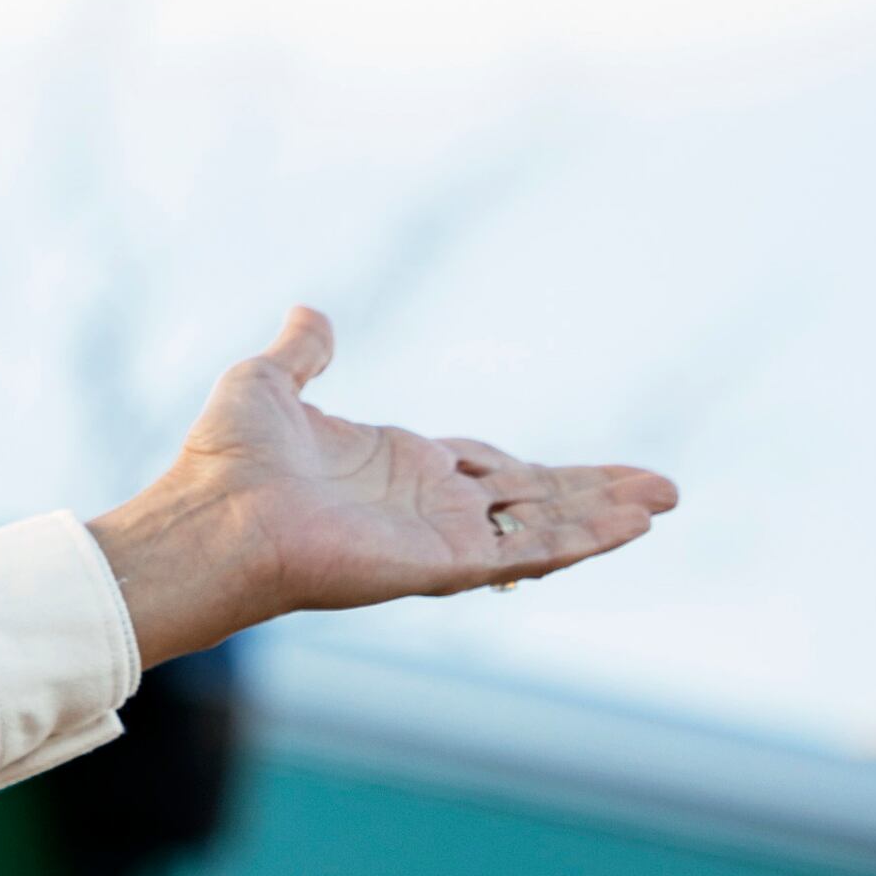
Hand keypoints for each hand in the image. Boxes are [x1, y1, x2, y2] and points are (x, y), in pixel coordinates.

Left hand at [85, 307, 677, 666]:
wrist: (210, 516)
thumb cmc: (224, 459)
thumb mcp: (267, 383)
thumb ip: (301, 353)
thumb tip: (311, 312)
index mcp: (396, 466)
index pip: (486, 467)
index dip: (534, 469)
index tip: (587, 472)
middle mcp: (426, 505)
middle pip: (531, 497)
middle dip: (595, 492)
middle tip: (660, 490)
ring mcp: (439, 536)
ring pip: (542, 525)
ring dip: (605, 514)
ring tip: (665, 501)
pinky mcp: (444, 563)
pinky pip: (527, 549)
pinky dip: (583, 536)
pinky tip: (632, 524)